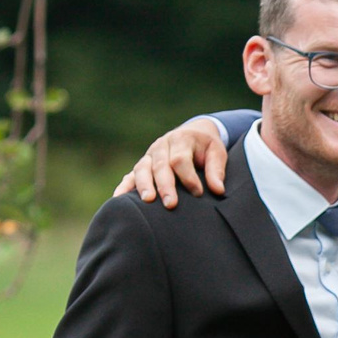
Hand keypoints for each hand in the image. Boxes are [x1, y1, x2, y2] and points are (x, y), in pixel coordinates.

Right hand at [115, 120, 229, 207]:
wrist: (192, 134)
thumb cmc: (206, 147)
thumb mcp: (217, 152)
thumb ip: (217, 170)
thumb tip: (218, 190)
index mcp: (181, 140)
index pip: (180, 159)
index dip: (189, 177)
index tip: (198, 193)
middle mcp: (161, 146)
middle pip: (160, 166)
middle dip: (165, 185)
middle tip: (170, 204)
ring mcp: (149, 156)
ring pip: (142, 169)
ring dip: (144, 185)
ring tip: (148, 201)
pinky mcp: (143, 165)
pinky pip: (130, 175)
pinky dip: (124, 187)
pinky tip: (118, 199)